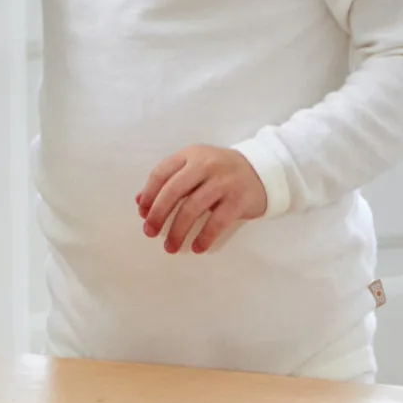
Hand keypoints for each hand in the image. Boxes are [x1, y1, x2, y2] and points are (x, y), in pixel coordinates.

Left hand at [136, 145, 266, 254]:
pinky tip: (197, 248)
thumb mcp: (193, 168)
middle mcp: (205, 164)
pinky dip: (204, 237)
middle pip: (173, 191)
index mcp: (190, 155)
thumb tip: (140, 203)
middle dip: (158, 214)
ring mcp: (223, 181)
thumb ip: (169, 181)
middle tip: (150, 232)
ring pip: (193, 208)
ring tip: (170, 247)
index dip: (149, 195)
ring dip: (178, 231)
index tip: (142, 214)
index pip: (161, 173)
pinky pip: (217, 222)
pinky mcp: (238, 199)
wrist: (261, 170)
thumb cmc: (219, 172)